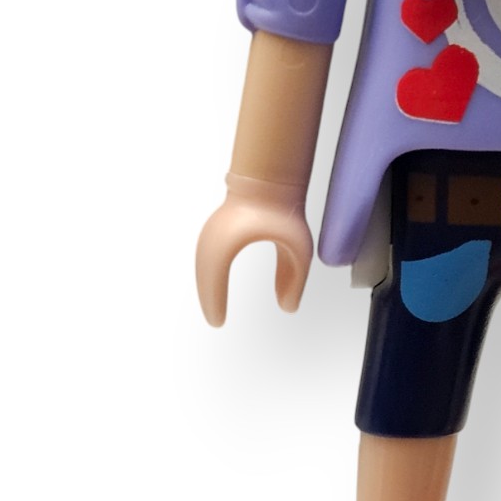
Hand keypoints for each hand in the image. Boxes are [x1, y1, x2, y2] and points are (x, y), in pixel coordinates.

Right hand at [196, 173, 312, 322]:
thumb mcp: (297, 247)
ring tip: (215, 308)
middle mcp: (212, 234)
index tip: (218, 322)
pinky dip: (209, 274)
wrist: (269, 178)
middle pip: (204, 273)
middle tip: (216, 320)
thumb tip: (289, 308)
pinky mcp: (214, 228)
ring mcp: (210, 230)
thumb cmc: (283, 209)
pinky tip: (216, 286)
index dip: (214, 302)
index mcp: (228, 238)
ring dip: (208, 286)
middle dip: (208, 298)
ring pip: (202, 265)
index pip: (214, 278)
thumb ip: (294, 279)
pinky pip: (207, 257)